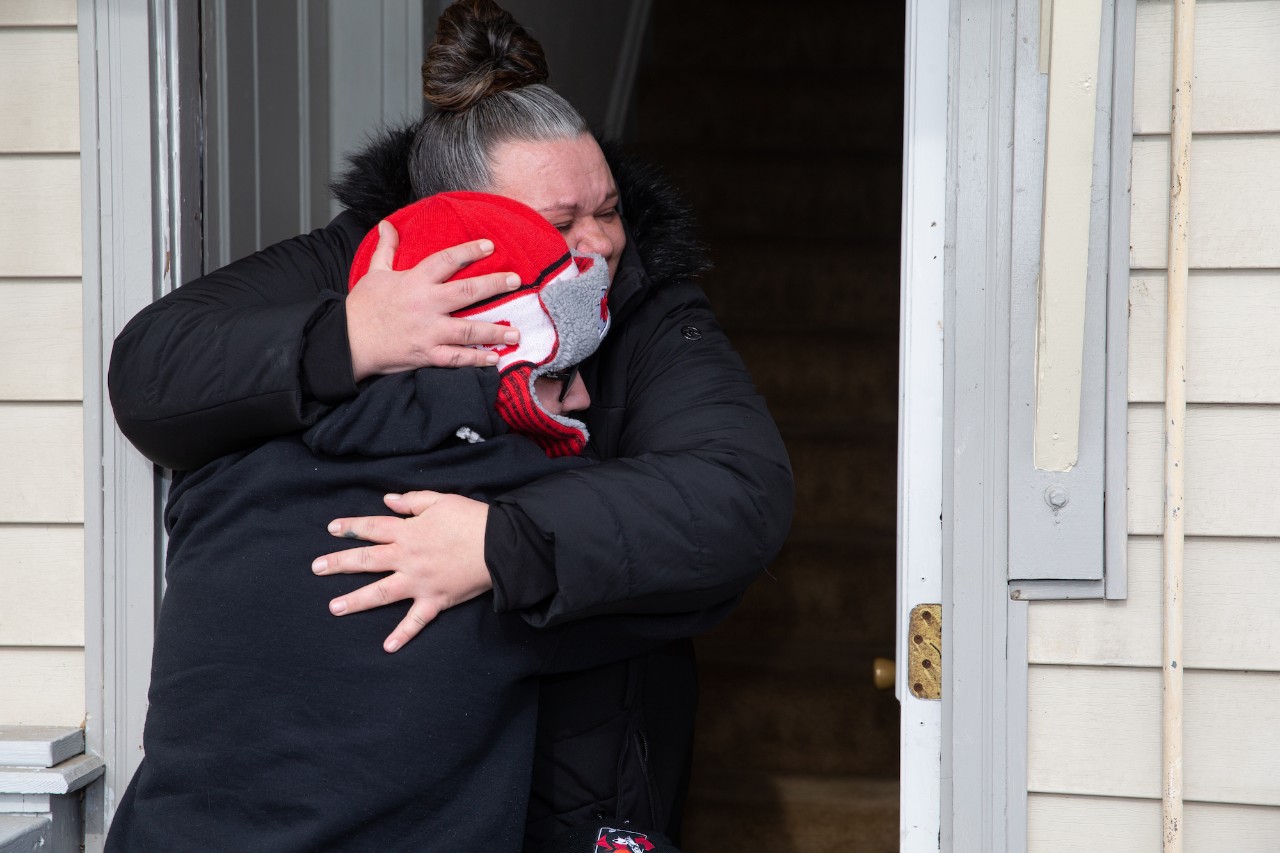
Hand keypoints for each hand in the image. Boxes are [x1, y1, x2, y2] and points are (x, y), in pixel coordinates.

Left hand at [311, 490, 492, 651]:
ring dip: (356, 601)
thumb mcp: (441, 500)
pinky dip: (403, 635)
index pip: (371, 528)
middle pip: (365, 560)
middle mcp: (407, 558)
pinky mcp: (435, 600)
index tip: (332, 529)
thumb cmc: (471, 519)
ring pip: (380, 592)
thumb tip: (387, 500)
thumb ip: (411, 501)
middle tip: (317, 568)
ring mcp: (419, 582)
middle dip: (338, 564)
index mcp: (407, 532)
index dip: (350, 527)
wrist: (499, 545)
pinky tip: (387, 648)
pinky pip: (416, 621)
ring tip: (334, 608)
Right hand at [345, 221, 522, 380]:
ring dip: (495, 330)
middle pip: (468, 291)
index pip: (447, 260)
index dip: (469, 251)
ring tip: (516, 331)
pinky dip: (477, 359)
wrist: (346, 342)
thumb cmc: (362, 308)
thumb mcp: (373, 273)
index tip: (490, 246)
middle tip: (516, 280)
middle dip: (495, 284)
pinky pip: (457, 358)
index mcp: (414, 281)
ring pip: (469, 329)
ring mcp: (428, 332)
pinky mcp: (427, 355)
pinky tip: (495, 358)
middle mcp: (426, 305)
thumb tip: (387, 225)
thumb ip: (386, 249)